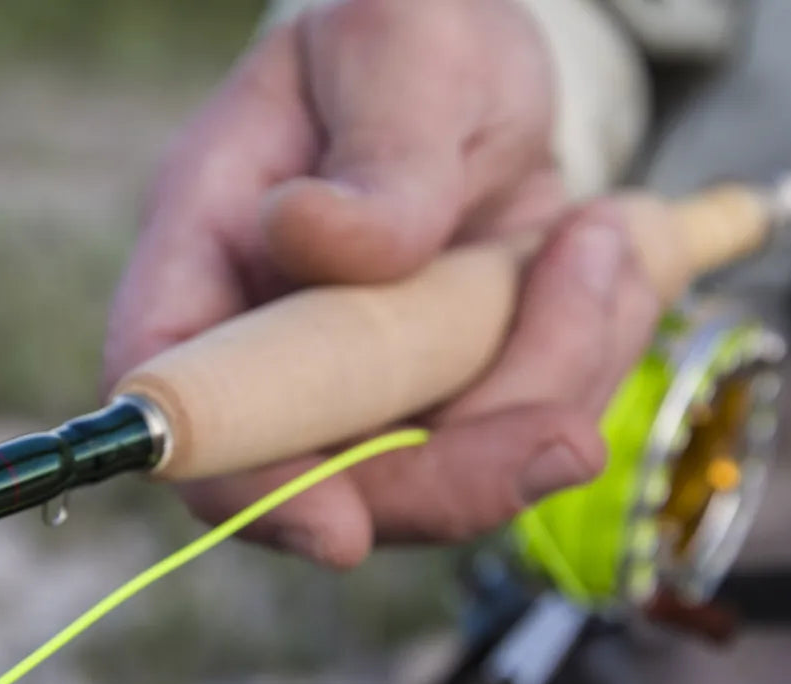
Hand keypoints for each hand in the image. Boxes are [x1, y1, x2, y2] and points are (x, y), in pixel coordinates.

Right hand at [102, 0, 660, 567]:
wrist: (484, 51)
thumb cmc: (411, 27)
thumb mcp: (399, 46)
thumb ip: (375, 150)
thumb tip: (322, 243)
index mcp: (210, 248)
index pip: (181, 402)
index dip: (238, 482)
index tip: (335, 527)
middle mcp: (275, 334)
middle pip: (324, 477)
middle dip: (451, 477)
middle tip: (564, 436)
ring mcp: (366, 372)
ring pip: (446, 467)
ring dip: (553, 383)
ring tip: (600, 239)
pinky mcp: (452, 382)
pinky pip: (525, 424)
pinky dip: (592, 357)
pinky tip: (609, 248)